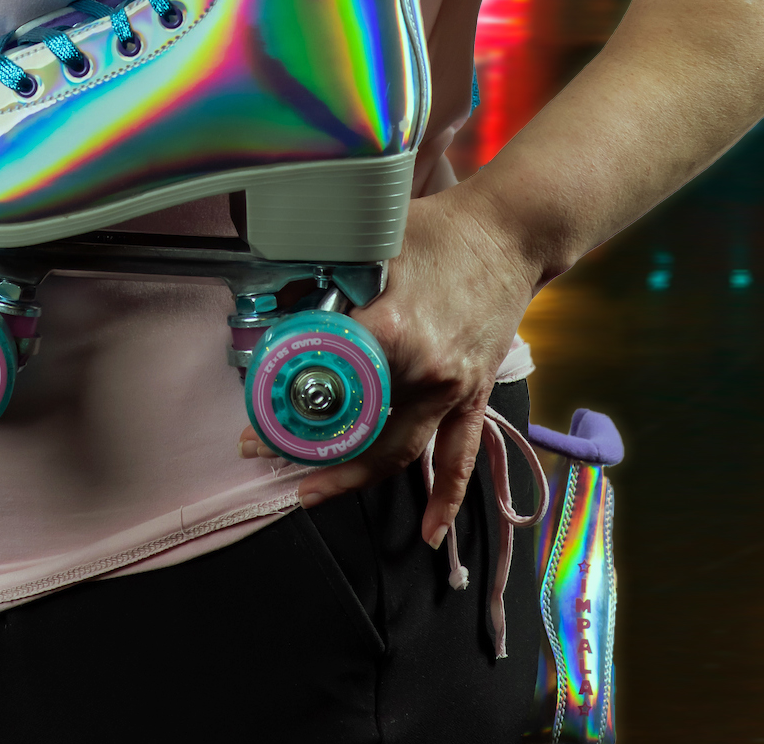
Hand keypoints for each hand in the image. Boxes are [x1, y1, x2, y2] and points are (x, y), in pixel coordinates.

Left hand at [237, 182, 542, 543]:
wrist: (508, 236)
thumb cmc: (436, 231)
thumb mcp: (370, 242)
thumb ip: (324, 276)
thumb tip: (277, 304)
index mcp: (394, 330)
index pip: (328, 381)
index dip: (288, 402)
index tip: (255, 417)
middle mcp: (426, 371)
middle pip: (361, 429)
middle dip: (309, 449)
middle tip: (262, 454)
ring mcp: (454, 390)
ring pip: (401, 452)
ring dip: (355, 476)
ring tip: (310, 494)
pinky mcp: (474, 396)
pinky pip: (460, 456)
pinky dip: (446, 498)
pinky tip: (430, 532)